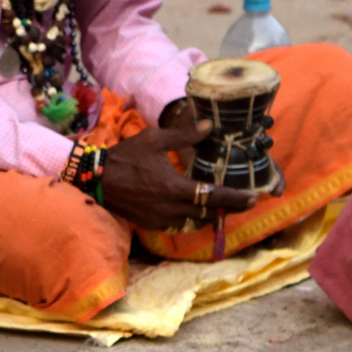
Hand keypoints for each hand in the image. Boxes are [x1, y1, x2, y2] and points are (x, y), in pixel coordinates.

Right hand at [98, 116, 258, 231]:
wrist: (97, 180)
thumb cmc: (126, 157)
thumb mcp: (154, 140)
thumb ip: (184, 135)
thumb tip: (209, 126)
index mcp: (175, 187)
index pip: (214, 196)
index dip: (236, 198)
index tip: (253, 197)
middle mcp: (172, 208)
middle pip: (209, 213)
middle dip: (228, 208)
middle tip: (242, 200)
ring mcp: (162, 219)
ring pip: (196, 222)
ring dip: (209, 214)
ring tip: (220, 204)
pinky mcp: (153, 224)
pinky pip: (180, 225)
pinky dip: (191, 219)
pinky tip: (194, 209)